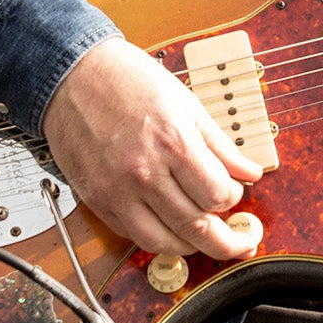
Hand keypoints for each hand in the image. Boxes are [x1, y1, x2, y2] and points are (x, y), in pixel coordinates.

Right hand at [41, 37, 264, 259]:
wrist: (73, 76)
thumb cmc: (127, 81)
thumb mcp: (186, 104)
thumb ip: (221, 145)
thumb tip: (250, 172)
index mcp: (172, 142)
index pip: (216, 196)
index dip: (233, 199)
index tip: (234, 193)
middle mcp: (143, 172)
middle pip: (194, 228)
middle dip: (225, 243)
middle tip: (240, 245)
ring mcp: (116, 191)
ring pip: (163, 243)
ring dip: (190, 246)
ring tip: (206, 239)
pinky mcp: (96, 201)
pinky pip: (132, 235)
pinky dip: (157, 238)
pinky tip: (170, 228)